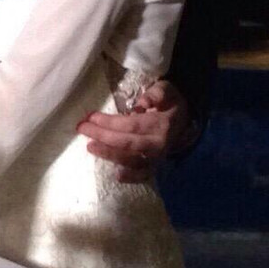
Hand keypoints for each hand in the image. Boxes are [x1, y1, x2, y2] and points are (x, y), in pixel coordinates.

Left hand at [76, 80, 191, 182]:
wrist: (185, 120)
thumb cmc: (169, 103)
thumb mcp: (166, 90)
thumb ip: (157, 93)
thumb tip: (142, 102)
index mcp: (162, 124)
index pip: (132, 125)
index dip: (110, 122)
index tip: (91, 117)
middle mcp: (160, 143)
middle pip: (128, 143)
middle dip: (103, 136)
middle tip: (83, 128)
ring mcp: (158, 157)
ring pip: (132, 160)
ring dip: (110, 155)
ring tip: (90, 147)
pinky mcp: (156, 165)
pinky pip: (144, 174)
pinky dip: (132, 177)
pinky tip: (117, 176)